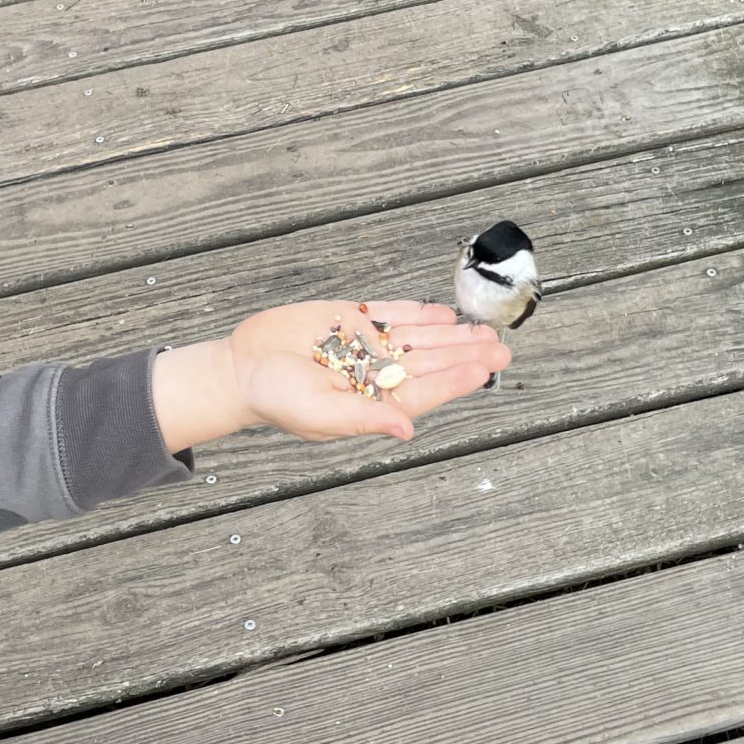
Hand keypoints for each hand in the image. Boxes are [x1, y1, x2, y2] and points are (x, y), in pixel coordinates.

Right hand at [151, 300, 510, 450]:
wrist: (241, 366)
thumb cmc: (277, 400)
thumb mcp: (319, 415)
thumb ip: (365, 420)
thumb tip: (406, 431)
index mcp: (373, 403)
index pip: (424, 392)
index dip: (456, 380)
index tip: (484, 370)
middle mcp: (375, 374)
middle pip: (430, 363)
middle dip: (465, 355)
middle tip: (502, 348)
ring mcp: (365, 345)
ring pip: (417, 337)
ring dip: (451, 333)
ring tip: (484, 330)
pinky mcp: (350, 319)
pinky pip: (390, 314)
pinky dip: (417, 312)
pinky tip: (443, 313)